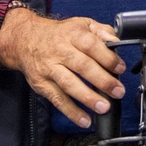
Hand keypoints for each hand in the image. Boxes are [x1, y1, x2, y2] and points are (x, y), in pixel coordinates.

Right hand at [0, 8, 125, 127]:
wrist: (25, 39)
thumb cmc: (59, 34)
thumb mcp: (81, 24)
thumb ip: (102, 31)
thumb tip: (117, 42)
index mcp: (73, 35)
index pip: (92, 45)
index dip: (108, 58)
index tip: (120, 68)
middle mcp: (60, 51)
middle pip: (82, 66)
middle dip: (102, 81)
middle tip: (118, 91)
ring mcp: (49, 68)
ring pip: (69, 84)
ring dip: (88, 98)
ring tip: (103, 107)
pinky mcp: (41, 84)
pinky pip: (57, 99)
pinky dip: (71, 111)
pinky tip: (85, 120)